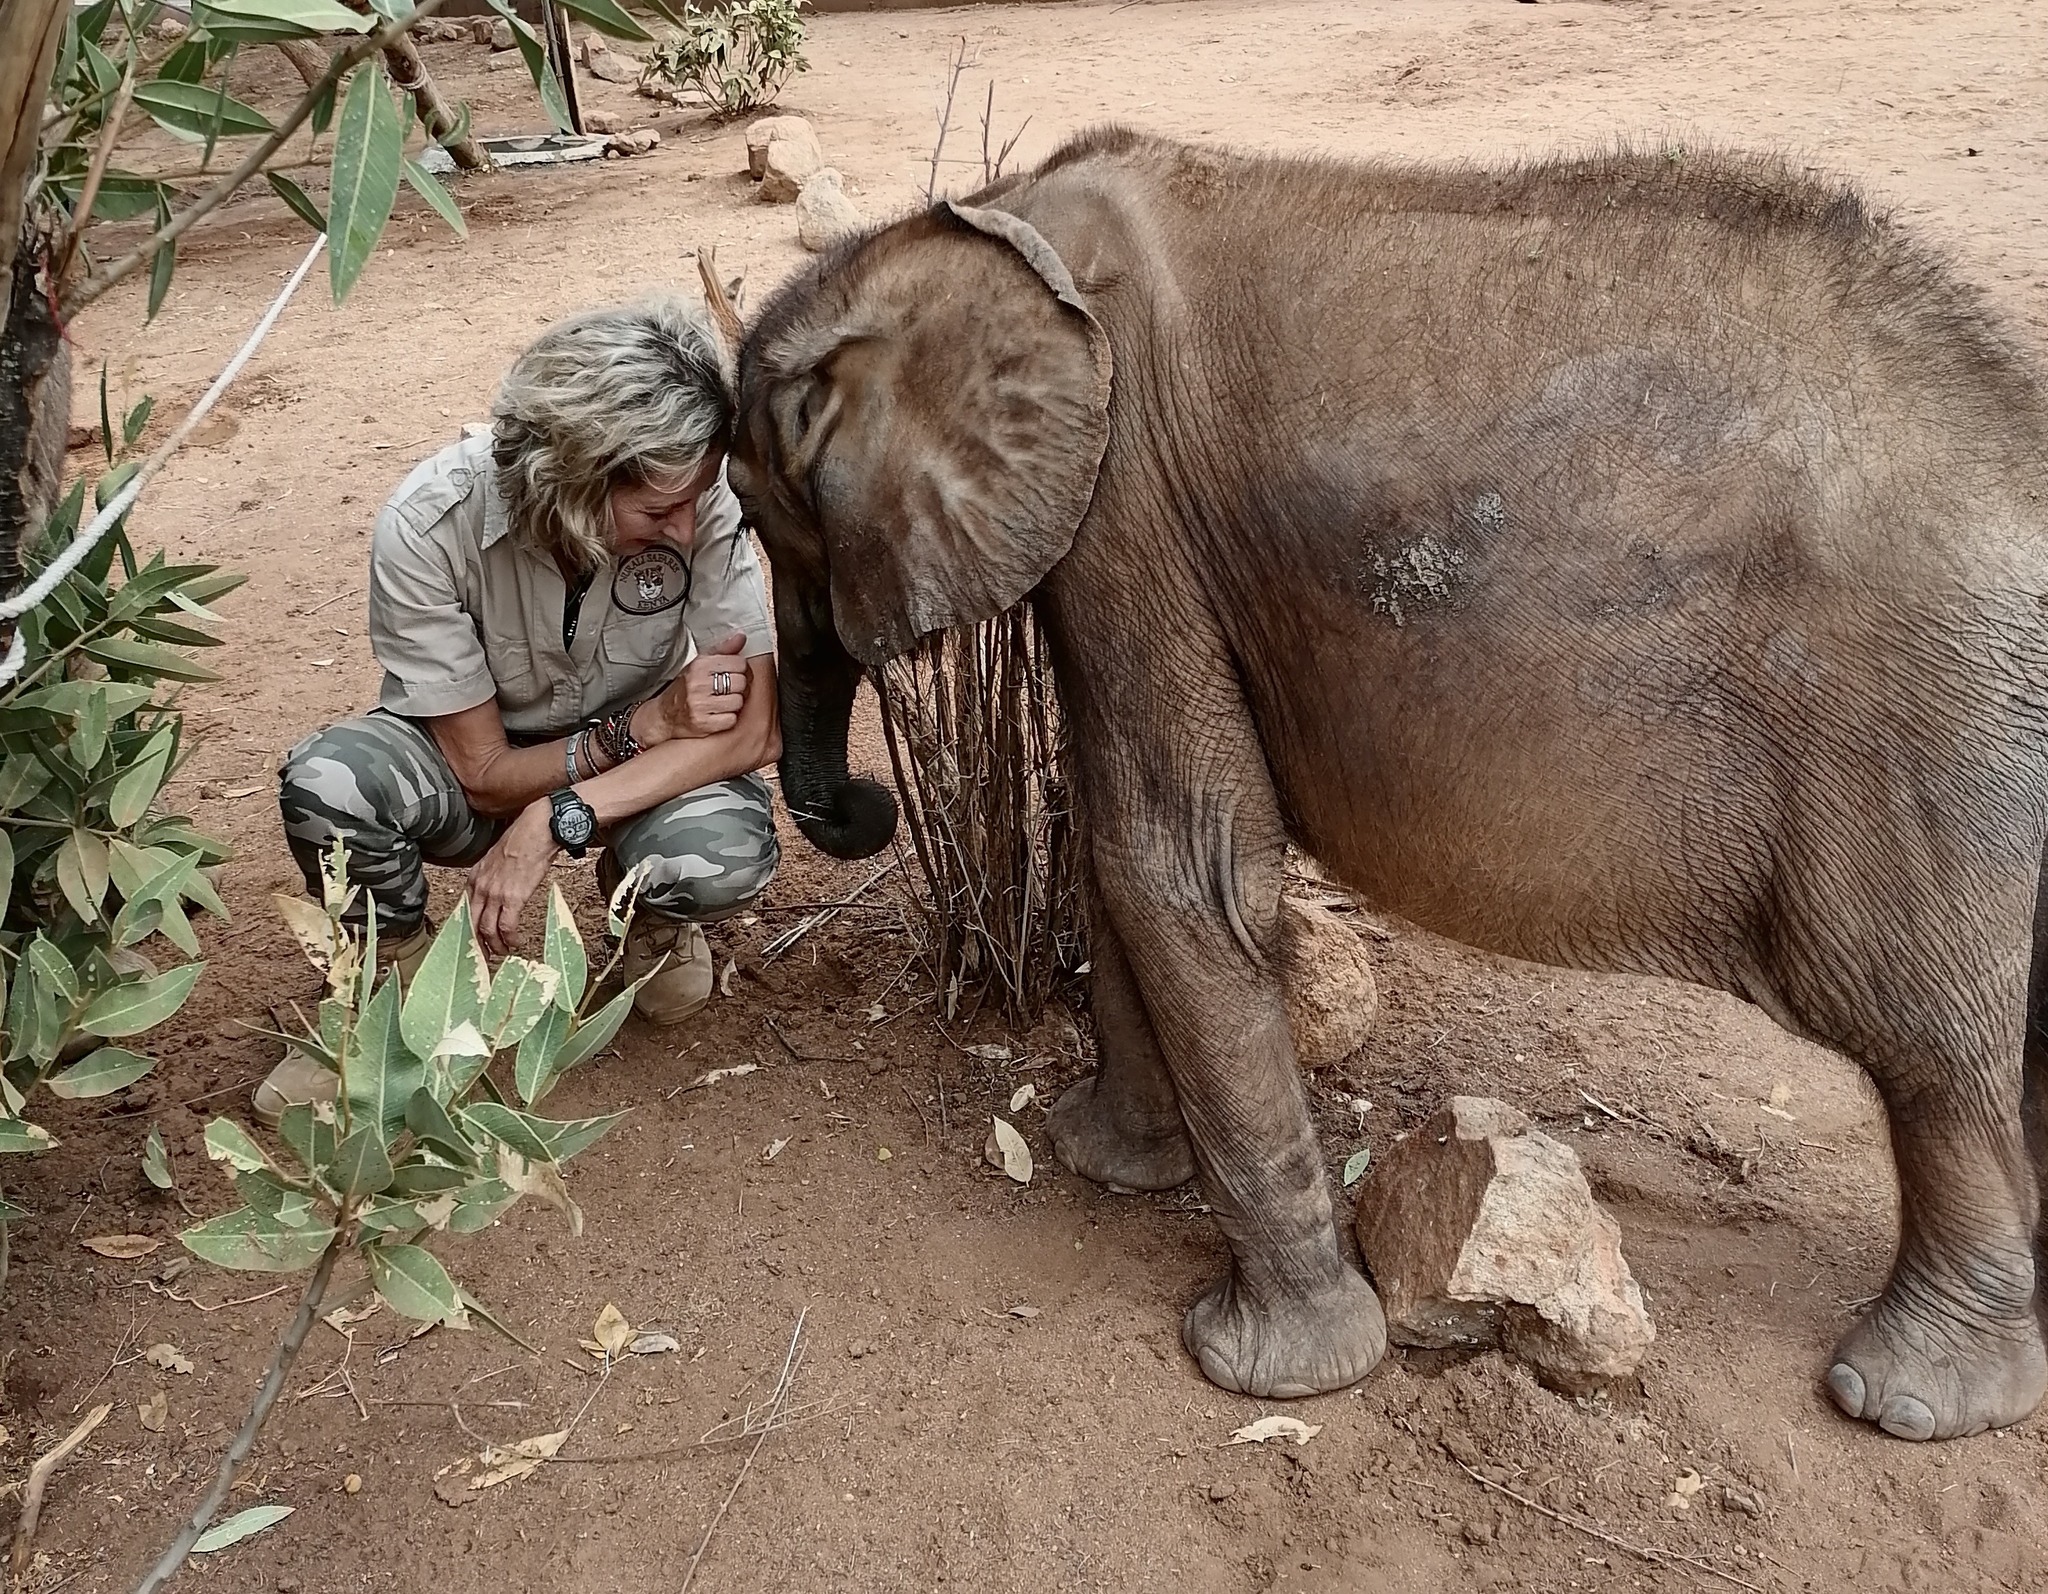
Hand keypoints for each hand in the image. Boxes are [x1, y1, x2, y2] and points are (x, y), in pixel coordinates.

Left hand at [468, 800, 557, 956]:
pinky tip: (516, 942)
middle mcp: (480, 887)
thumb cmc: (523, 840)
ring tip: (504, 951)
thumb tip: (499, 890)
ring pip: (486, 929)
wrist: (537, 831)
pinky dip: (510, 939)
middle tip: (485, 955)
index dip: (470, 928)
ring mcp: (495, 893)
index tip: (477, 939)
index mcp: (475, 877)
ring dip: (495, 945)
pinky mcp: (513, 898)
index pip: (465, 910)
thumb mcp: (497, 858)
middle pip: (471, 924)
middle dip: (478, 943)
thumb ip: (492, 876)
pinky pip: (506, 927)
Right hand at [646, 632, 748, 740]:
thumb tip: (741, 637)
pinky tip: (718, 714)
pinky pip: (731, 720)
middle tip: (730, 689)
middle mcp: (698, 684)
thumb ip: (723, 650)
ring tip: (723, 702)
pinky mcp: (703, 723)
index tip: (734, 673)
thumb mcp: (700, 663)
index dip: (741, 669)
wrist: (664, 714)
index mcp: (699, 665)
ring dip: (734, 703)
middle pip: (741, 682)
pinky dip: (728, 719)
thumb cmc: (685, 687)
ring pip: (738, 701)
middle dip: (740, 687)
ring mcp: (700, 705)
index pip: (739, 663)